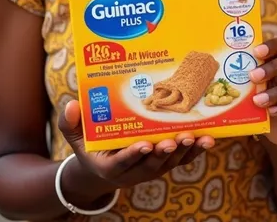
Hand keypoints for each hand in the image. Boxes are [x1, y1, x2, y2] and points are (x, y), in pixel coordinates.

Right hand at [58, 100, 214, 193]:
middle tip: (175, 140)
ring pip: (169, 163)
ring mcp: (150, 168)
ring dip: (184, 152)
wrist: (102, 167)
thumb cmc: (89, 146)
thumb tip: (71, 105)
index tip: (143, 145)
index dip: (133, 156)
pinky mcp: (164, 163)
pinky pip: (181, 160)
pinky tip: (207, 139)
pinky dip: (194, 151)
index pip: (122, 163)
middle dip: (163, 153)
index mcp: (109, 166)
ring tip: (196, 137)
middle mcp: (133, 172)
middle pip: (151, 165)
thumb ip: (70, 123)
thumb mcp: (74, 136)